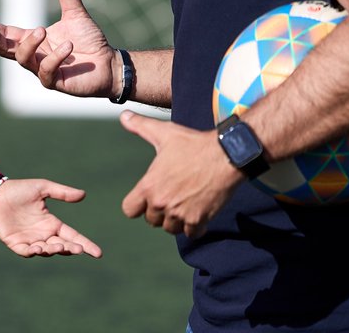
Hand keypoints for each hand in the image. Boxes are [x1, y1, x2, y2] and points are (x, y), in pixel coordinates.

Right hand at [0, 0, 116, 97]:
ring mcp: (43, 70)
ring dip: (29, 45)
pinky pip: (46, 72)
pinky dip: (54, 58)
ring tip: (42, 30)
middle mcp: (35, 55)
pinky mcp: (56, 82)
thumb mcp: (75, 14)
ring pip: (23, 60)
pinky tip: (67, 47)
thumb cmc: (90, 41)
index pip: (7, 35)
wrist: (110, 63)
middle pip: (6, 51)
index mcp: (34, 40)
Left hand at [0, 178, 102, 257]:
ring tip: (59, 246)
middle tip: (78, 249)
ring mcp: (30, 240)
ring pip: (46, 250)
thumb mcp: (43, 188)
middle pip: (62, 246)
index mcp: (51, 223)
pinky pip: (26, 252)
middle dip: (71, 249)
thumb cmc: (18, 189)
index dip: (85, 244)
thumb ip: (62, 192)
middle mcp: (43, 234)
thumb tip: (83, 195)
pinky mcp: (15, 244)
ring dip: (53, 249)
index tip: (98, 253)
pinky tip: (39, 248)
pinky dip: (33, 252)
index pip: (72, 236)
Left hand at [118, 111, 242, 238]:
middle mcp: (162, 203)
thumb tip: (123, 115)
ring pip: (171, 228)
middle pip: (151, 220)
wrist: (225, 156)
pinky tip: (198, 211)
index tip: (147, 196)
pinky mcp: (199, 220)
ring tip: (184, 202)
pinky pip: (191, 233)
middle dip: (159, 211)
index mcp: (149, 186)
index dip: (137, 204)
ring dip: (176, 220)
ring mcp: (180, 213)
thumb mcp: (164, 133)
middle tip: (171, 195)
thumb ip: (141, 126)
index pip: (129, 209)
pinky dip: (194, 226)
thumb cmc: (193, 144)